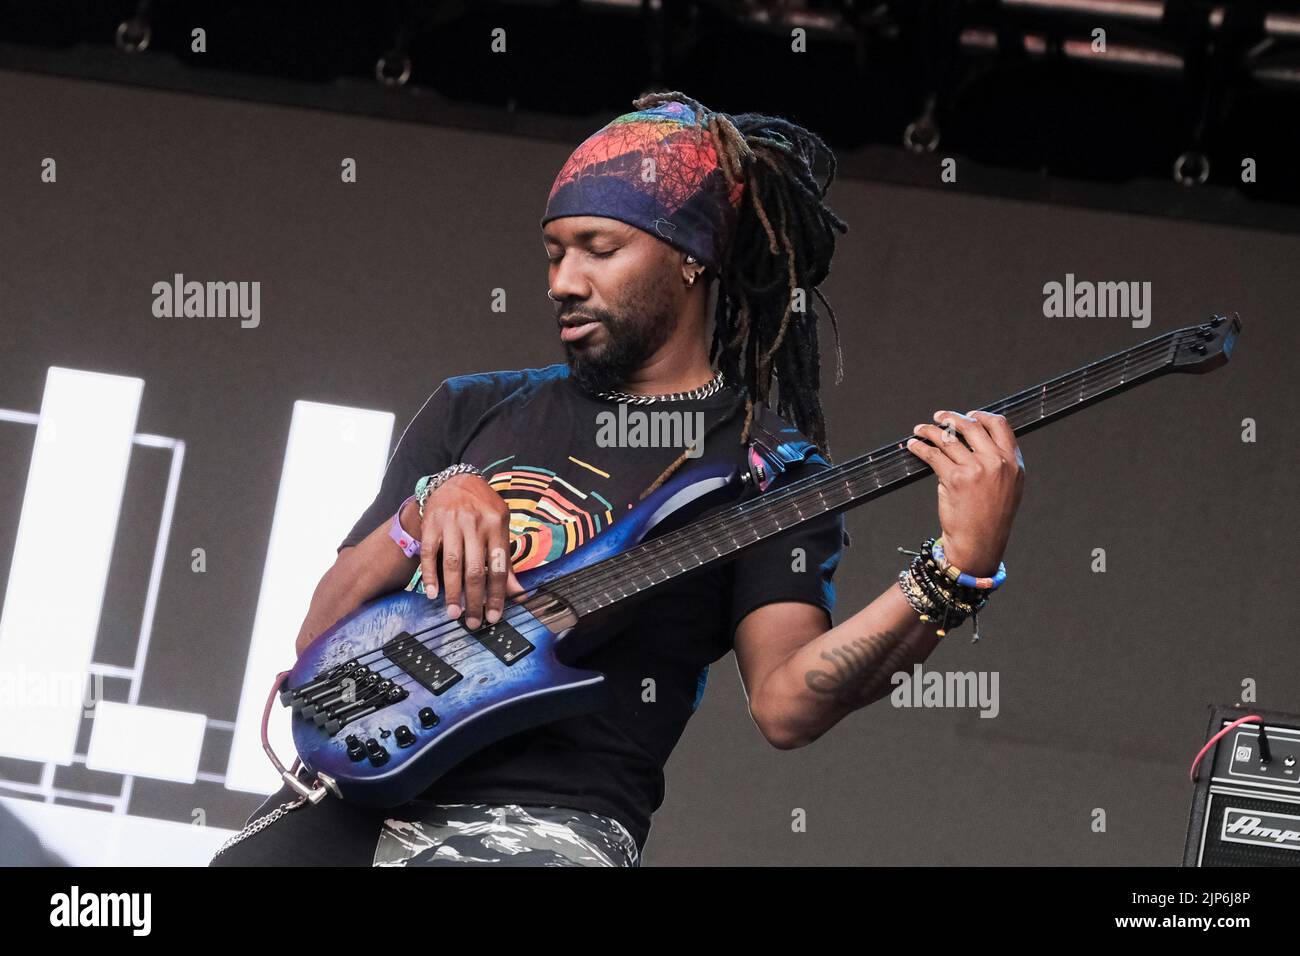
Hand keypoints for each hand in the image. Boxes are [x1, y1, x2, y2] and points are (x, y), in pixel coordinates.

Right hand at [403, 474, 524, 627]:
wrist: (456, 481)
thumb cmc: (483, 509)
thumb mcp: (500, 527)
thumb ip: (506, 559)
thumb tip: (518, 593)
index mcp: (497, 525)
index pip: (499, 566)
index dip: (497, 594)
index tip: (494, 616)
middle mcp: (475, 524)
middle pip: (475, 569)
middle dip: (475, 599)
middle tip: (473, 622)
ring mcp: (451, 523)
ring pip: (452, 564)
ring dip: (453, 592)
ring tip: (454, 613)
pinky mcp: (431, 524)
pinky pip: (429, 554)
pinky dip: (430, 575)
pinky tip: (433, 593)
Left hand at [904, 410, 1023, 575]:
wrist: (980, 543)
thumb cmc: (991, 518)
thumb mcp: (1009, 486)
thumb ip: (1001, 462)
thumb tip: (979, 440)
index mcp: (1012, 461)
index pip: (999, 424)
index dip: (981, 416)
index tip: (968, 415)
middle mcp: (996, 462)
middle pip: (970, 426)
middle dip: (950, 418)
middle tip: (938, 417)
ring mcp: (975, 469)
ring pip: (948, 438)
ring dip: (929, 431)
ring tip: (920, 430)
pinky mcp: (954, 478)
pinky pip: (932, 454)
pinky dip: (919, 447)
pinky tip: (914, 446)